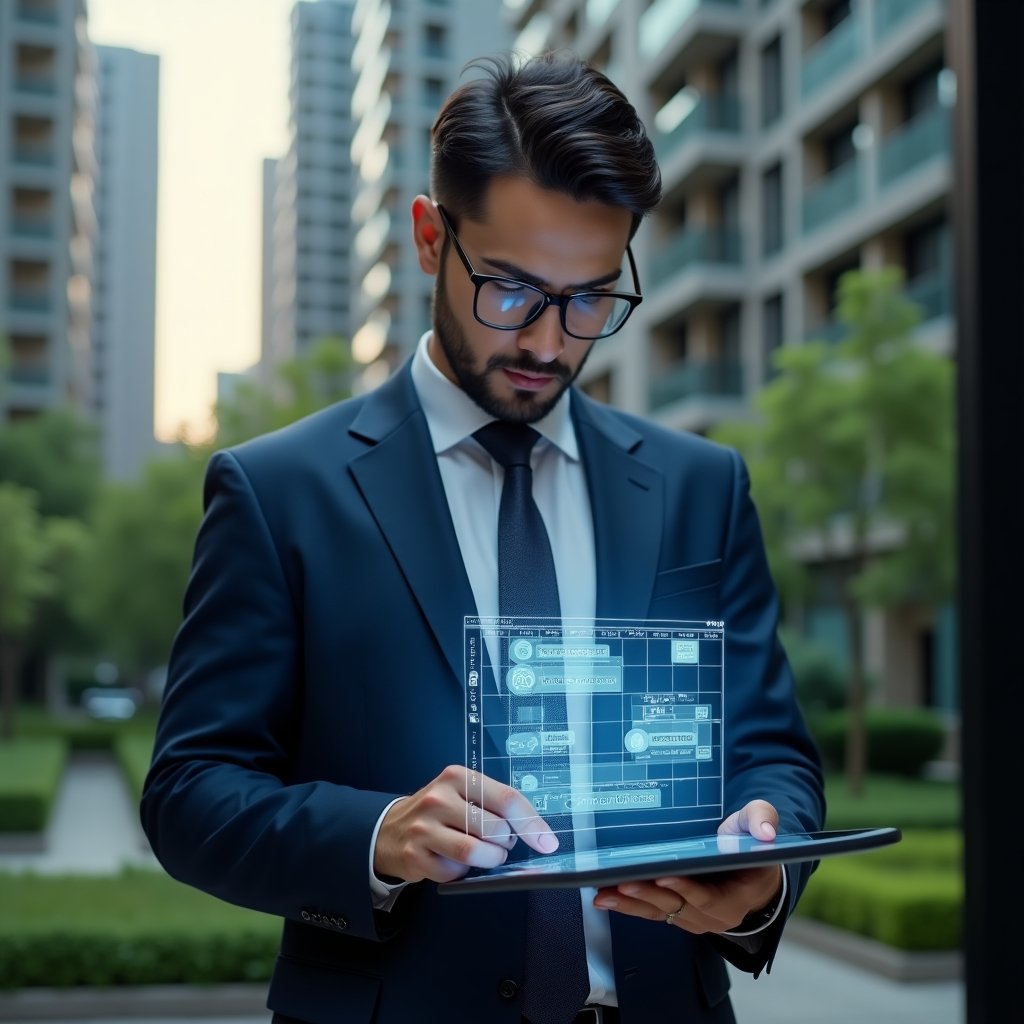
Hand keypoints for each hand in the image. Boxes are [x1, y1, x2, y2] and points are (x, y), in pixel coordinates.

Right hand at [374, 765, 558, 883]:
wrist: (390, 830)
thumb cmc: (438, 812)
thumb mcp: (463, 794)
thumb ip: (494, 804)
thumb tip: (537, 832)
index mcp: (457, 777)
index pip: (506, 798)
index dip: (531, 823)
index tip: (547, 841)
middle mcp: (438, 798)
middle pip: (495, 829)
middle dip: (505, 843)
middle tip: (497, 842)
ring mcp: (424, 827)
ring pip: (476, 852)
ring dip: (489, 860)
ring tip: (484, 855)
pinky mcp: (415, 856)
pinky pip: (455, 873)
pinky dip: (462, 873)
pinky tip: (453, 861)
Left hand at [592, 800, 782, 932]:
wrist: (752, 872)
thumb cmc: (752, 846)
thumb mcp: (760, 825)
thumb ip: (763, 819)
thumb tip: (766, 832)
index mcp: (736, 897)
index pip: (709, 897)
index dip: (686, 889)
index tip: (664, 876)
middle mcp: (714, 915)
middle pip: (678, 907)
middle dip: (648, 895)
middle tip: (622, 882)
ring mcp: (694, 918)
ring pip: (660, 913)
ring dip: (631, 904)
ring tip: (603, 894)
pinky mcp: (678, 913)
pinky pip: (652, 912)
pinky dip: (629, 906)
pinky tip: (604, 898)